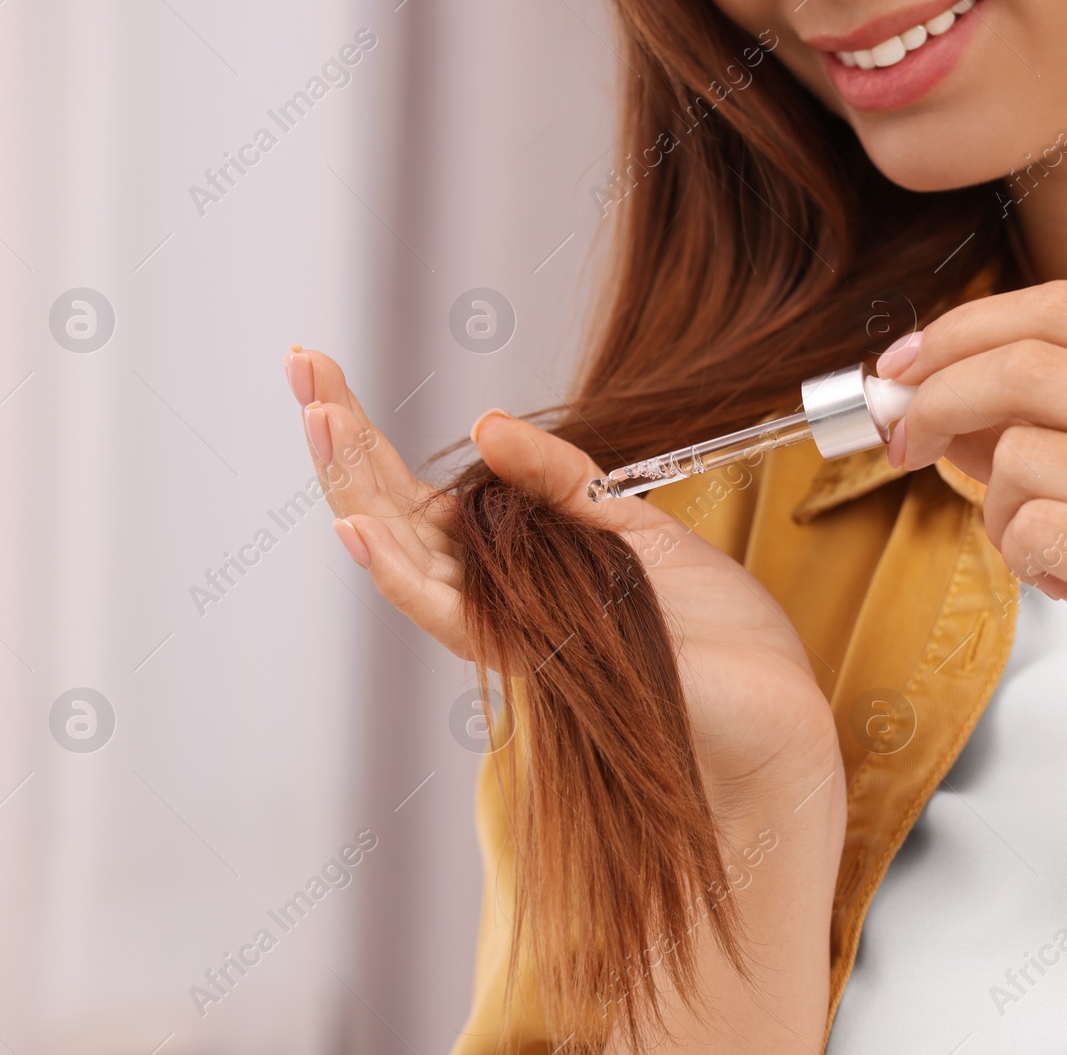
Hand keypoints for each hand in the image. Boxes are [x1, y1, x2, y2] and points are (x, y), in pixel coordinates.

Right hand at [282, 347, 842, 814]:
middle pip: (390, 512)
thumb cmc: (706, 626)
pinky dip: (398, 570)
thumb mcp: (633, 524)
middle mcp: (490, 595)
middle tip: (299, 365)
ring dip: (354, 485)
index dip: (362, 429)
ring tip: (318, 416)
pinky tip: (356, 525)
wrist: (766, 703)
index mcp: (510, 557)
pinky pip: (449, 614)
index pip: (413, 490)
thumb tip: (481, 421)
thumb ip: (559, 478)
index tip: (315, 363)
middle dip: (341, 439)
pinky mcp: (530, 659)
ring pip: (403, 556)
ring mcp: (503, 629)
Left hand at [876, 281, 1066, 775]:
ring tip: (1039, 553)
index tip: (905, 364)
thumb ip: (1045, 424)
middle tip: (905, 444)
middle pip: (1024, 363)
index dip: (966, 327)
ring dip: (995, 512)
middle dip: (936, 401)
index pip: (1061, 307)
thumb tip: (930, 391)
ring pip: (1017, 455)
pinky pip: (1030, 529)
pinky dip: (1022, 561)